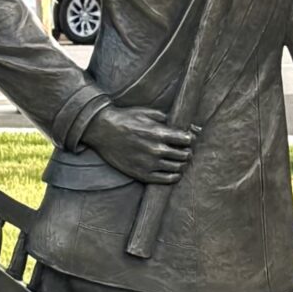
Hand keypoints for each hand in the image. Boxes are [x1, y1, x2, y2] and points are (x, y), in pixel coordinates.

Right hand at [83, 102, 198, 185]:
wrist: (102, 131)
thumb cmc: (124, 119)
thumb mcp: (146, 112)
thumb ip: (164, 118)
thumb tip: (179, 125)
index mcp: (159, 133)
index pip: (187, 140)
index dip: (189, 139)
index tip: (188, 139)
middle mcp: (156, 150)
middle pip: (184, 155)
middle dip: (187, 151)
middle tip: (185, 150)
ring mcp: (149, 164)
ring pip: (177, 167)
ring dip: (182, 164)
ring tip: (180, 160)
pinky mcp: (142, 174)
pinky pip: (166, 179)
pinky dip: (174, 176)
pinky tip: (174, 172)